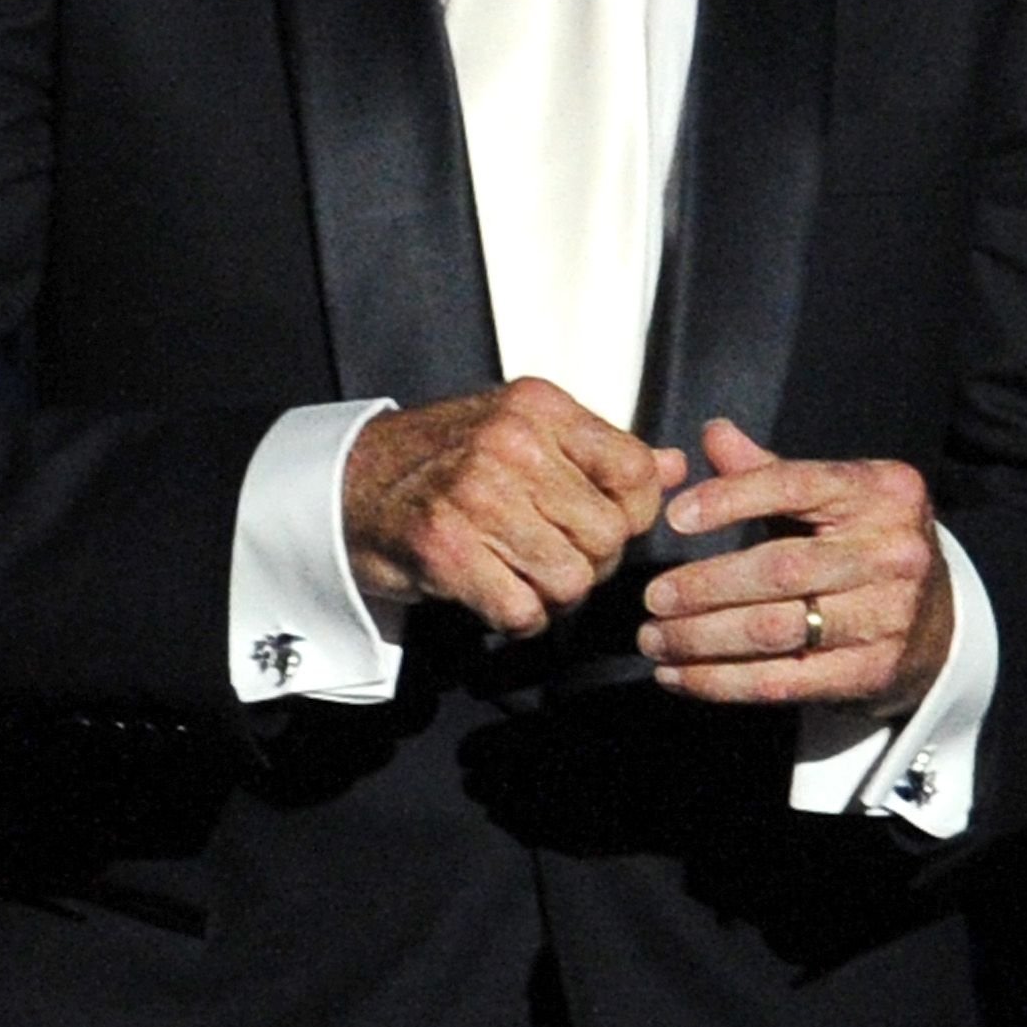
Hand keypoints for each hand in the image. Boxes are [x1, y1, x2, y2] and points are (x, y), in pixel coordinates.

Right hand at [343, 379, 686, 638]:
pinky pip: (522, 611)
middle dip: (592, 562)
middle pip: (608, 536)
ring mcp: (475, 495)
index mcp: (539, 407)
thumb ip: (601, 451)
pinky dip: (518, 620)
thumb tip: (676, 466)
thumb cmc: (444, 458)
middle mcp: (511, 443)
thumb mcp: (525, 431)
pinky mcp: (445, 549)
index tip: (608, 524)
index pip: (636, 471)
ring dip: (554, 595)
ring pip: (572, 580)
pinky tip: (497, 595)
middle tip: (556, 556)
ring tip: (525, 576)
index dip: (635, 514)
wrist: (350, 483)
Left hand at [637, 419, 953, 712]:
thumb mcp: (833, 496)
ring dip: (702, 640)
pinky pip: (783, 681)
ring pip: (775, 630)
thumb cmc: (865, 544)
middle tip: (651, 596)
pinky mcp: (872, 673)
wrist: (938, 622)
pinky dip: (722, 682)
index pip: (796, 486)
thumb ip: (769, 470)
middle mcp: (891, 552)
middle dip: (704, 586)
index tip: (675, 518)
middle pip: (780, 569)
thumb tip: (713, 434)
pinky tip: (680, 677)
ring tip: (653, 639)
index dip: (730, 499)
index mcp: (882, 492)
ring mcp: (886, 617)